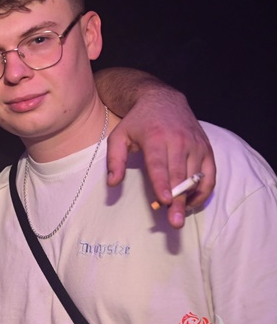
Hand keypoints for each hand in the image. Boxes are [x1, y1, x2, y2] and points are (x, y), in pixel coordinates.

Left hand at [106, 89, 215, 228]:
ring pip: (196, 177)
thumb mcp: (119, 136)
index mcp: (155, 138)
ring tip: (180, 215)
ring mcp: (196, 145)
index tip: (165, 200)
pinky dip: (203, 191)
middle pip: (179, 176)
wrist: (164, 101)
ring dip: (189, 199)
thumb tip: (112, 183)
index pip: (159, 165)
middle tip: (175, 222)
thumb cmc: (138, 122)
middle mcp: (179, 141)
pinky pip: (210, 175)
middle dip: (178, 200)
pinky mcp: (207, 149)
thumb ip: (114, 160)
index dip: (162, 183)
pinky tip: (191, 202)